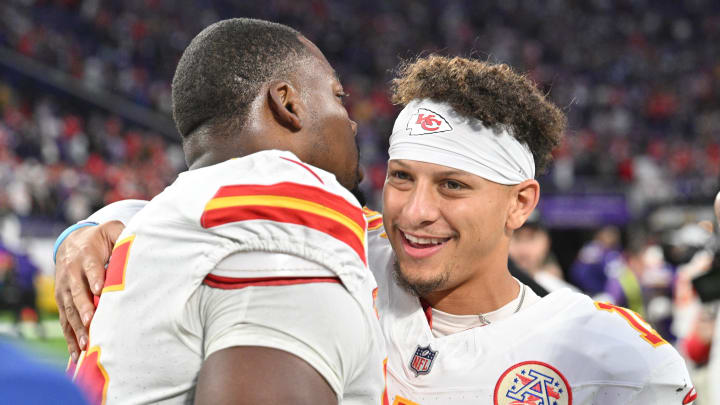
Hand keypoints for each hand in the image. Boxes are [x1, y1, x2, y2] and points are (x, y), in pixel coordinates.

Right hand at [54, 221, 123, 361]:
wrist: (72, 243)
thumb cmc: (100, 239)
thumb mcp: (111, 230)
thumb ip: (123, 235)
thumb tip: (139, 242)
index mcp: (86, 256)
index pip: (91, 268)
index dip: (95, 278)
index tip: (100, 290)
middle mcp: (72, 274)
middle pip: (77, 293)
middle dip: (83, 307)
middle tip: (91, 321)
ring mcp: (65, 290)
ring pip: (70, 311)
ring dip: (77, 328)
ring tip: (86, 344)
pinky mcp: (63, 302)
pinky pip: (65, 322)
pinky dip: (70, 337)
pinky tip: (77, 354)